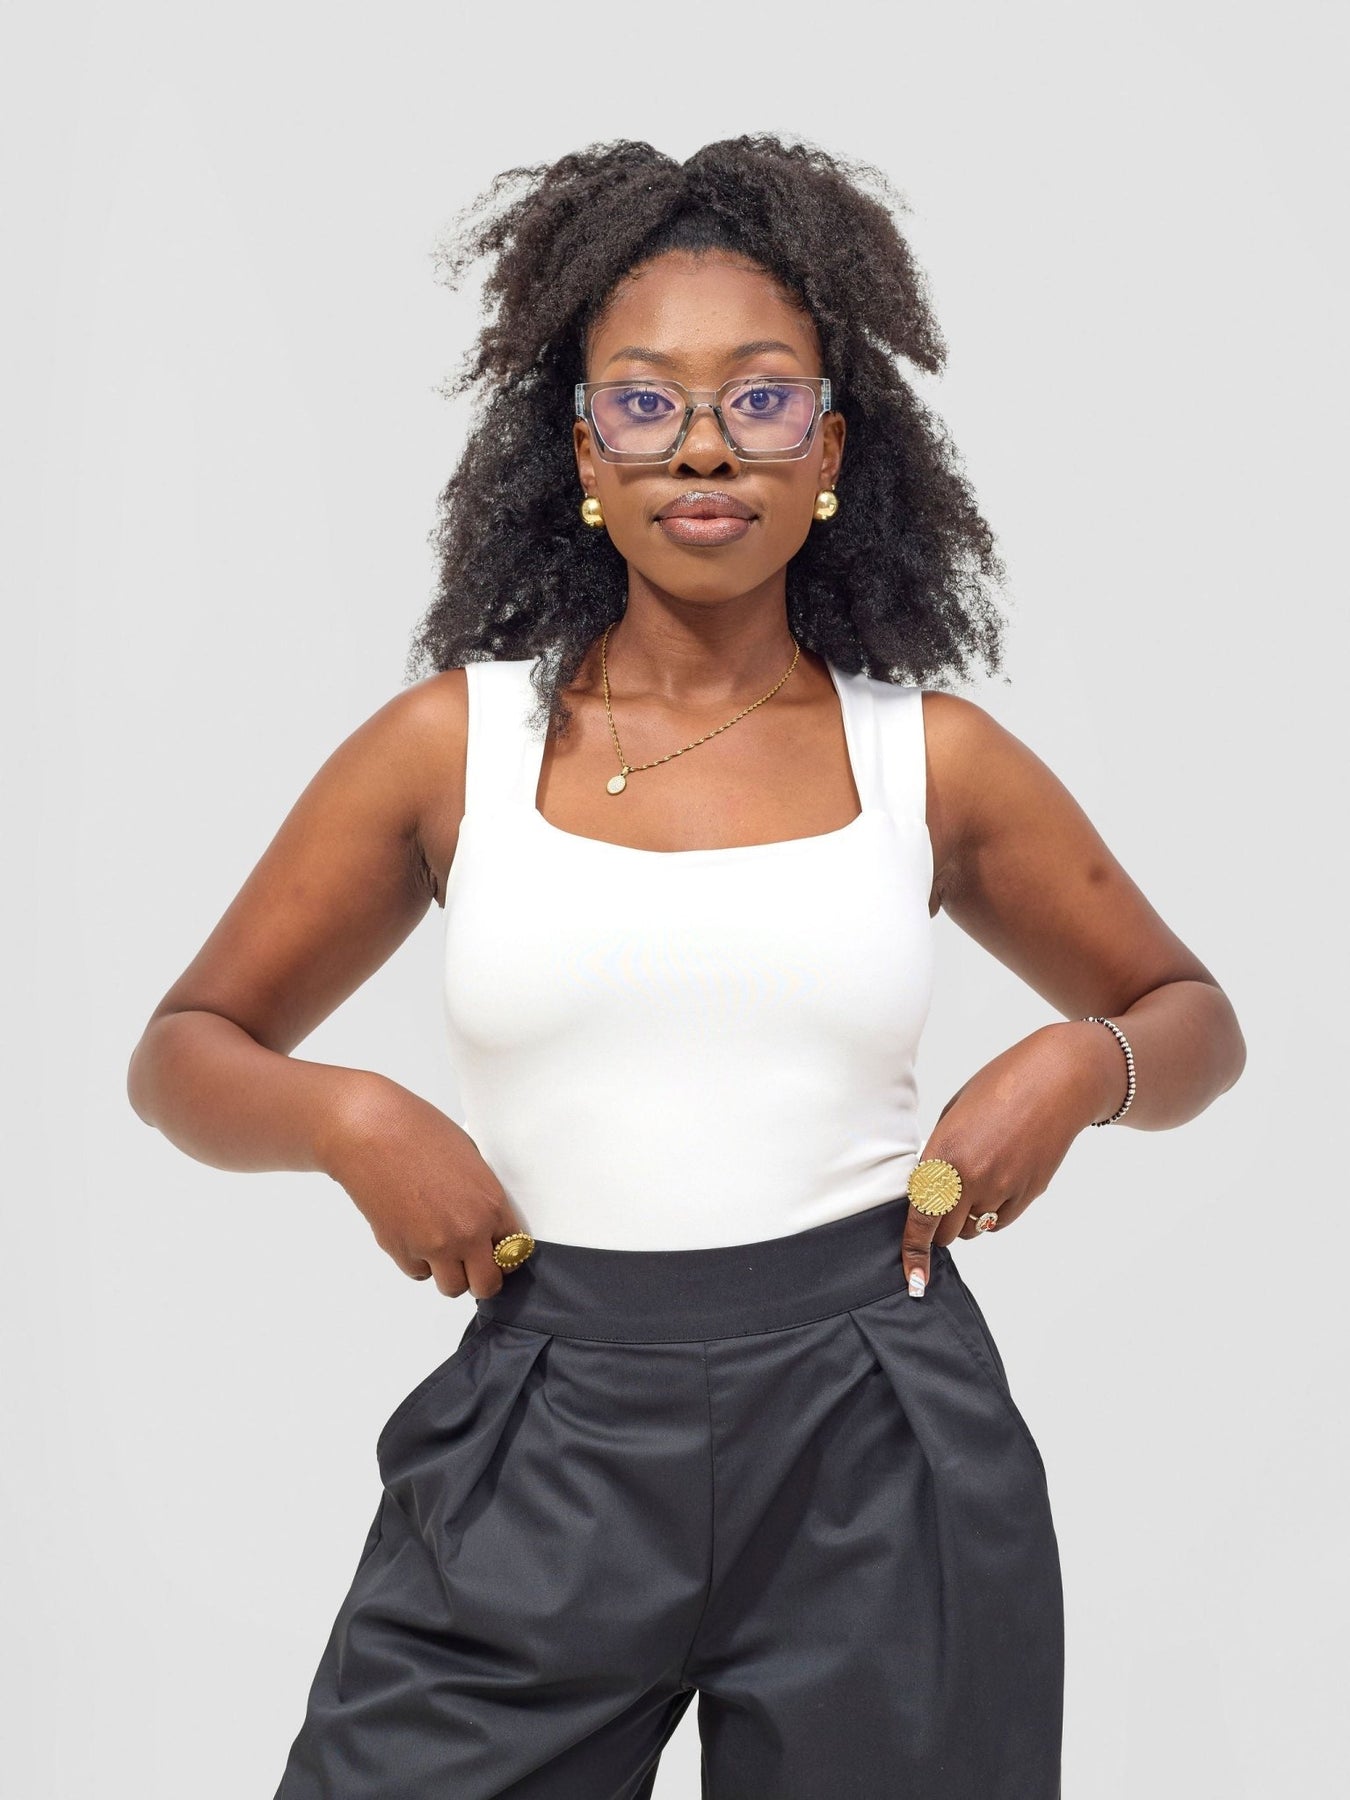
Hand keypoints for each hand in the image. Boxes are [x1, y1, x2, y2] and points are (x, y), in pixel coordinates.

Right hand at [319, 1072, 526, 1298]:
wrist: (370, 1134)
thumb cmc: (418, 1133)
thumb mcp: (471, 1159)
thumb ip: (482, 1197)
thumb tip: (485, 1222)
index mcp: (491, 1206)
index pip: (515, 1254)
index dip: (506, 1255)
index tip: (497, 1253)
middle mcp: (466, 1233)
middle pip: (487, 1285)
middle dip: (482, 1276)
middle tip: (473, 1262)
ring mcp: (432, 1247)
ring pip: (452, 1287)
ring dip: (450, 1273)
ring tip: (441, 1247)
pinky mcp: (400, 1251)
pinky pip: (418, 1273)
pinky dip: (419, 1261)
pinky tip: (413, 1232)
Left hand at [901, 1023, 1110, 1296]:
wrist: (1057, 1080)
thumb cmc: (999, 1086)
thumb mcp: (953, 1115)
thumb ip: (938, 1156)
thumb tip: (929, 1192)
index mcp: (944, 1154)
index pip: (921, 1217)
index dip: (914, 1253)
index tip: (913, 1280)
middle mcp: (972, 1179)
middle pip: (946, 1233)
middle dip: (939, 1224)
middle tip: (943, 1198)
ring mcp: (1004, 1189)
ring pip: (974, 1230)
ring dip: (967, 1217)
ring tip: (976, 1178)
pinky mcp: (1029, 1193)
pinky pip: (999, 1222)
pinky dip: (991, 1213)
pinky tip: (997, 1182)